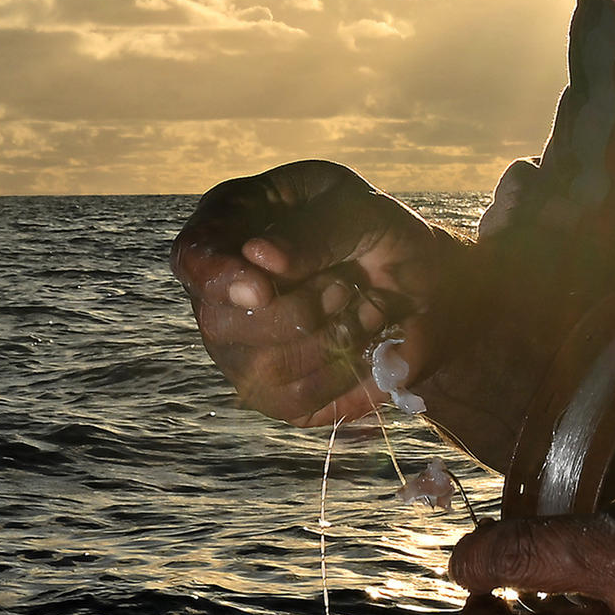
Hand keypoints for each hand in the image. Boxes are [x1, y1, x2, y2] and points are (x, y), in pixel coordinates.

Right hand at [167, 159, 456, 426]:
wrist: (423, 286)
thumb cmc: (380, 233)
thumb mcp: (362, 212)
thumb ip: (314, 232)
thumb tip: (258, 257)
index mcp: (232, 222)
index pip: (192, 254)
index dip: (216, 277)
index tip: (261, 292)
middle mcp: (221, 290)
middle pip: (219, 322)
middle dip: (296, 311)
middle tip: (347, 287)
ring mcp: (239, 346)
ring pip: (258, 369)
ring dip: (326, 342)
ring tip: (368, 311)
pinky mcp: (271, 390)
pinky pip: (291, 402)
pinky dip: (341, 377)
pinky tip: (366, 348)